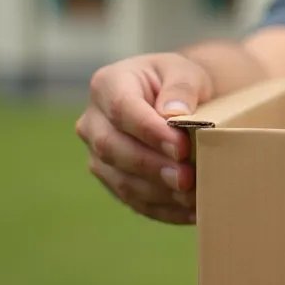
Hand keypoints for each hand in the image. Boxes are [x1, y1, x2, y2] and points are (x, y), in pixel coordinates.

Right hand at [75, 53, 213, 223]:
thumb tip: (173, 113)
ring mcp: (97, 154)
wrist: (175, 101)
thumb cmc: (178, 83)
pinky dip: (162, 209)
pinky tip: (190, 211)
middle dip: (152, 166)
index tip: (181, 147)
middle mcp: (93, 121)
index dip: (150, 131)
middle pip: (113, 148)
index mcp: (107, 85)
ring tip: (192, 196)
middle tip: (187, 178)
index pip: (121, 109)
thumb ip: (181, 87)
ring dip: (158, 192)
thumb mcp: (185, 72)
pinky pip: (132, 200)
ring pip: (120, 180)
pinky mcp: (112, 179)